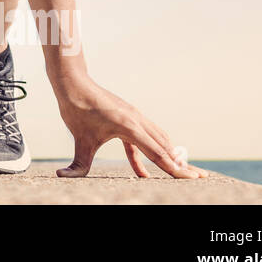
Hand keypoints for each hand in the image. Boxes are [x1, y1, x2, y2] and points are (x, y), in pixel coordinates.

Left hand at [52, 74, 209, 178]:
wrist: (74, 83)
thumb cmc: (77, 109)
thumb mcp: (79, 140)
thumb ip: (77, 164)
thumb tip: (61, 176)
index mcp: (130, 127)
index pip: (158, 153)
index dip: (176, 168)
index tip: (192, 178)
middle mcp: (137, 121)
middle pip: (166, 147)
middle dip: (181, 165)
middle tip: (200, 178)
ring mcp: (135, 117)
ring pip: (159, 140)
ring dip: (170, 157)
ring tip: (181, 172)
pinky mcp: (129, 117)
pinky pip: (144, 138)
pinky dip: (148, 153)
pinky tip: (142, 173)